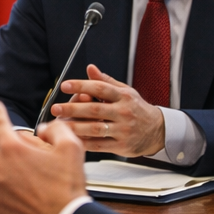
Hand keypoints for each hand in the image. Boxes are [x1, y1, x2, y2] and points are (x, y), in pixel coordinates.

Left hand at [49, 64, 166, 156]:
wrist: (158, 131)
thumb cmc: (137, 109)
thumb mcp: (125, 91)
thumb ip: (106, 81)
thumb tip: (90, 68)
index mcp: (123, 96)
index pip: (100, 88)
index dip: (81, 85)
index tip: (65, 85)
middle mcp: (124, 112)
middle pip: (95, 109)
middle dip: (73, 108)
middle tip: (56, 107)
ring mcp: (123, 130)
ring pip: (95, 128)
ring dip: (75, 127)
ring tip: (59, 125)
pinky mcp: (121, 145)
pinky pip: (99, 145)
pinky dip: (84, 142)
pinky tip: (71, 139)